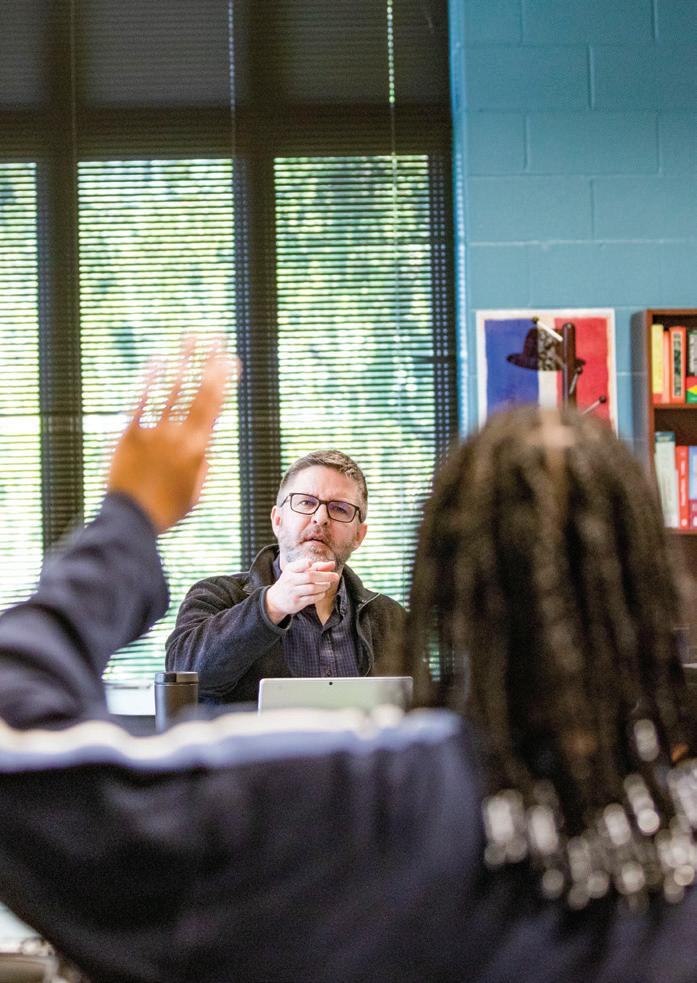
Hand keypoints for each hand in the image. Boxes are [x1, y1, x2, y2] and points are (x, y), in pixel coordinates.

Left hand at [107, 341, 233, 533]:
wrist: (131, 520)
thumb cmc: (166, 510)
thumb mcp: (195, 492)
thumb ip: (203, 465)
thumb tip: (208, 445)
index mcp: (198, 449)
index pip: (215, 406)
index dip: (224, 380)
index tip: (231, 360)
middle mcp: (178, 436)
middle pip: (197, 391)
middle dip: (209, 362)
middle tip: (217, 338)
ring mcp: (153, 433)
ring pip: (171, 390)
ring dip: (182, 361)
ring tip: (189, 339)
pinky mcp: (129, 434)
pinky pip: (142, 401)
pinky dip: (151, 380)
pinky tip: (158, 361)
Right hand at [264, 559, 339, 622]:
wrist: (276, 599)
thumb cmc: (292, 581)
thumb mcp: (299, 572)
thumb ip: (316, 567)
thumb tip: (332, 564)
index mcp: (290, 570)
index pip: (297, 565)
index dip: (304, 564)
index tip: (310, 564)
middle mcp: (290, 580)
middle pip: (310, 577)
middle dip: (325, 576)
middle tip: (335, 576)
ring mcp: (293, 592)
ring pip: (312, 588)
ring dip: (323, 586)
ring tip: (328, 585)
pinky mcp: (296, 603)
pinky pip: (311, 599)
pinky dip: (320, 595)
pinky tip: (322, 592)